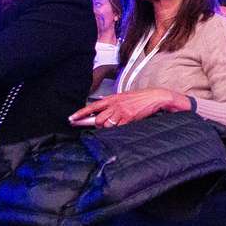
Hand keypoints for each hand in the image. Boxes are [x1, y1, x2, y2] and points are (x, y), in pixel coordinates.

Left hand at [71, 88, 185, 127]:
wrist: (154, 97)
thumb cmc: (139, 98)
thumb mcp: (123, 96)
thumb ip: (111, 102)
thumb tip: (101, 106)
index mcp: (111, 98)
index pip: (91, 106)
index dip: (80, 114)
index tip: (71, 119)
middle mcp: (114, 104)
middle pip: (97, 119)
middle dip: (98, 124)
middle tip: (102, 125)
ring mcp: (121, 111)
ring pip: (106, 124)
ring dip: (108, 127)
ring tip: (116, 123)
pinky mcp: (128, 118)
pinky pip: (117, 127)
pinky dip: (118, 128)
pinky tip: (123, 124)